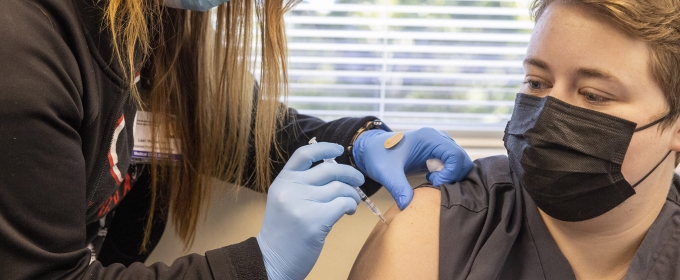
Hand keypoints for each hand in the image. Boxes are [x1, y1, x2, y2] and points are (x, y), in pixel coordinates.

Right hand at [257, 142, 362, 279]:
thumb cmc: (283, 232)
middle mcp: (291, 189)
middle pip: (330, 170)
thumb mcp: (284, 200)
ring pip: (340, 188)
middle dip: (349, 174)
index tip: (339, 150)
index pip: (304, 154)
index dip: (325, 148)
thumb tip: (336, 172)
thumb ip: (302, 184)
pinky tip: (348, 212)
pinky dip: (350, 206)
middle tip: (358, 181)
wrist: (272, 260)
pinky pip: (343, 203)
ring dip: (352, 194)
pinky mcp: (315, 221)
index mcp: (282, 181)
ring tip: (351, 204)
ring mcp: (302, 204)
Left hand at [353, 127, 472, 209]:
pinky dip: (447, 174)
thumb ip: (398, 188)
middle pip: (462, 159)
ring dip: (450, 175)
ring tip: (432, 181)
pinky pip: (452, 164)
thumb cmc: (378, 156)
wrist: (371, 150)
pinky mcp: (438, 152)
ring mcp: (439, 144)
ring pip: (460, 162)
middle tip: (434, 184)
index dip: (450, 173)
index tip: (434, 182)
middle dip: (453, 176)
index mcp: (429, 138)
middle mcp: (438, 138)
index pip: (456, 156)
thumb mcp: (387, 173)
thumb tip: (407, 207)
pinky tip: (431, 178)